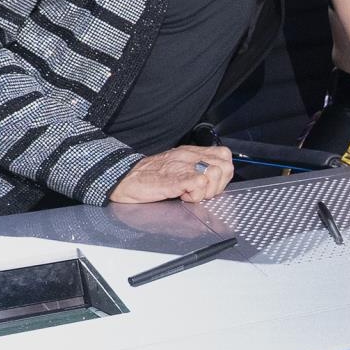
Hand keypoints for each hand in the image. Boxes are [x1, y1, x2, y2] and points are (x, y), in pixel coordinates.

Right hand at [109, 144, 232, 202]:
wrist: (124, 178)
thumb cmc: (148, 175)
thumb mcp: (176, 165)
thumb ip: (194, 167)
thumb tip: (213, 177)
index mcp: (191, 152)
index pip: (224, 156)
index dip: (223, 174)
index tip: (211, 184)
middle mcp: (189, 156)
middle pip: (225, 166)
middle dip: (219, 184)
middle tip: (202, 192)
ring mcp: (182, 166)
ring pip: (216, 174)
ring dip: (207, 190)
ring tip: (191, 194)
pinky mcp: (175, 179)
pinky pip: (200, 183)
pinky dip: (196, 195)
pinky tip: (183, 197)